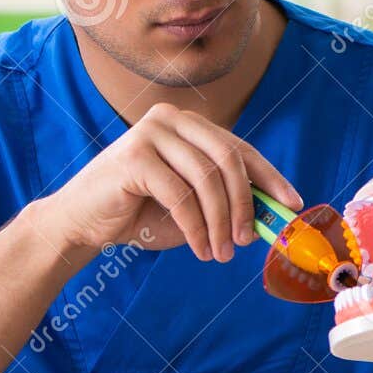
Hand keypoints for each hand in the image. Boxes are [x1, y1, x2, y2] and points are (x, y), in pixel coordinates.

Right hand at [41, 102, 302, 262]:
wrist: (81, 223)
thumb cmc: (138, 214)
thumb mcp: (192, 207)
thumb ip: (226, 203)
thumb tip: (273, 213)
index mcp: (186, 124)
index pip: (239, 147)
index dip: (269, 175)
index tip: (291, 203)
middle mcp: (170, 119)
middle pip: (228, 158)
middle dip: (245, 204)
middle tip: (248, 240)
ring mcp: (150, 133)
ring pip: (207, 179)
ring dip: (220, 222)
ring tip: (221, 252)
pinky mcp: (134, 156)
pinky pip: (181, 196)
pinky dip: (196, 228)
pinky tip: (198, 248)